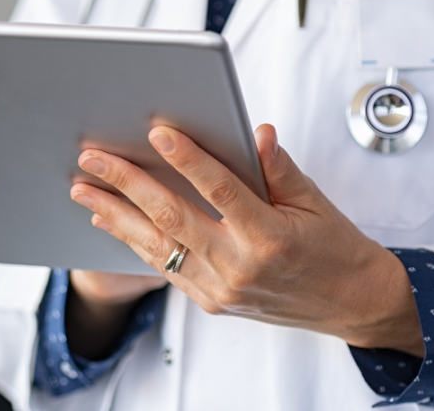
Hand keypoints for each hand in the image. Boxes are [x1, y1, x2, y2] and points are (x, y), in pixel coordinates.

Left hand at [70, 124, 423, 355]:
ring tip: (84, 189)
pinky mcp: (210, 301)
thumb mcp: (314, 201)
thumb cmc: (333, 247)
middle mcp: (241, 267)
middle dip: (127, 184)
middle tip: (94, 158)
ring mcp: (221, 289)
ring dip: (115, 214)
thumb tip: (255, 131)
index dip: (188, 160)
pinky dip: (134, 241)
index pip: (221, 190)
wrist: (350, 302)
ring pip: (157, 246)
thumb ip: (278, 167)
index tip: (158, 133)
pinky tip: (109, 220)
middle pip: (173, 217)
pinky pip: (165, 267)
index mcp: (271, 237)